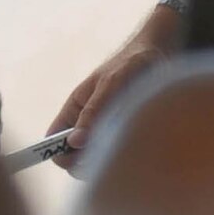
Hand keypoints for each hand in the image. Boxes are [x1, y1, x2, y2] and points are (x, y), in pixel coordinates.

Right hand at [47, 4, 182, 171]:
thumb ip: (93, 111)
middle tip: (111, 152)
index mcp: (74, 110)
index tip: (78, 160)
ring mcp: (105, 130)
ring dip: (109, 157)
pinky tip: (140, 142)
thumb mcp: (111, 84)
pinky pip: (119, 154)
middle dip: (87, 161)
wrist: (160, 54)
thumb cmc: (131, 63)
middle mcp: (86, 123)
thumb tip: (75, 142)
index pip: (53, 141)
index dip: (59, 154)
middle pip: (74, 157)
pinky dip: (126, 154)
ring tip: (130, 142)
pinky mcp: (125, 135)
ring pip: (98, 158)